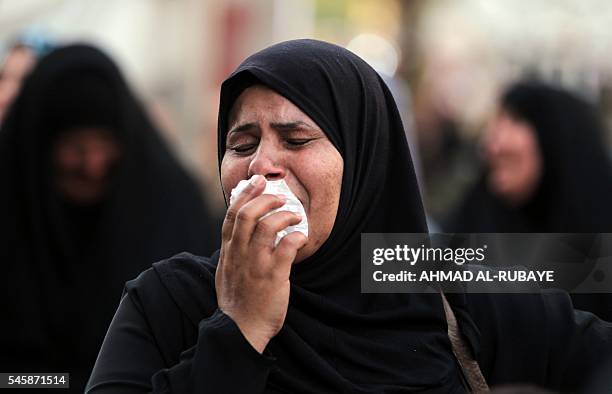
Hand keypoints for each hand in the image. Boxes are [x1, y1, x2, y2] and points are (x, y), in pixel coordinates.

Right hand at [216, 175, 307, 352]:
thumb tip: (241, 233)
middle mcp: (239, 254)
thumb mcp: (226, 271)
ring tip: (295, 215)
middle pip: (246, 215)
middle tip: (279, 196)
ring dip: (283, 215)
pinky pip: (286, 248)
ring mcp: (255, 264)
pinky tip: (302, 237)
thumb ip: (232, 251)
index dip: (244, 195)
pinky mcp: (273, 276)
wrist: (241, 329)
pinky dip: (296, 237)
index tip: (257, 183)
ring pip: (266, 227)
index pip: (231, 215)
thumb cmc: (237, 301)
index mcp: (228, 251)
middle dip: (264, 199)